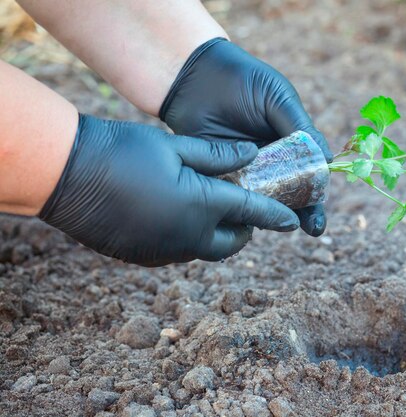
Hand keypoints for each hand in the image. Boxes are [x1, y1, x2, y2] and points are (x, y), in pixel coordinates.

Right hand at [39, 114, 299, 266]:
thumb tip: (251, 153)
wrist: (68, 175)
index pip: (252, 212)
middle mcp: (189, 237)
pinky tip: (178, 215)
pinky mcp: (145, 257)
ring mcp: (166, 251)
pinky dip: (191, 236)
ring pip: (207, 248)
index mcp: (202, 206)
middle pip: (233, 241)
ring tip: (212, 208)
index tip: (293, 222)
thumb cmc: (124, 151)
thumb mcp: (176, 147)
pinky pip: (181, 251)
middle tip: (242, 205)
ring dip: (217, 233)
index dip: (275, 215)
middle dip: (245, 227)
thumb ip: (218, 155)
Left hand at [159, 38, 332, 236]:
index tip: (320, 212)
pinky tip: (250, 216)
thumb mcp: (279, 99)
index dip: (316, 195)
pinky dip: (240, 207)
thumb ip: (300, 128)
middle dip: (302, 213)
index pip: (308, 175)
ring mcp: (243, 171)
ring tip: (284, 224)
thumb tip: (327, 160)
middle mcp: (269, 163)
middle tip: (312, 228)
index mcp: (289, 145)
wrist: (196, 76)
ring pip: (262, 199)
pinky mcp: (218, 174)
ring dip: (273, 214)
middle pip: (289, 194)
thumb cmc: (244, 81)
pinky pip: (231, 195)